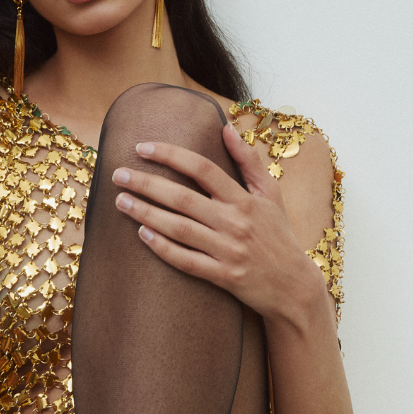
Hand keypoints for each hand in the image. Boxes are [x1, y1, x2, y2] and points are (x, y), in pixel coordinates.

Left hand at [111, 124, 327, 323]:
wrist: (294, 286)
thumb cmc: (279, 236)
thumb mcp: (271, 194)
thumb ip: (248, 160)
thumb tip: (226, 127)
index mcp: (245, 199)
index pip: (202, 168)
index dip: (170, 155)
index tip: (142, 147)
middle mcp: (235, 222)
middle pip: (183, 198)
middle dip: (147, 184)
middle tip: (118, 175)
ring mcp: (228, 251)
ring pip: (179, 229)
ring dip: (146, 214)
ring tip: (121, 202)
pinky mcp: (223, 277)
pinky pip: (186, 261)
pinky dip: (163, 248)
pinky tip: (142, 235)